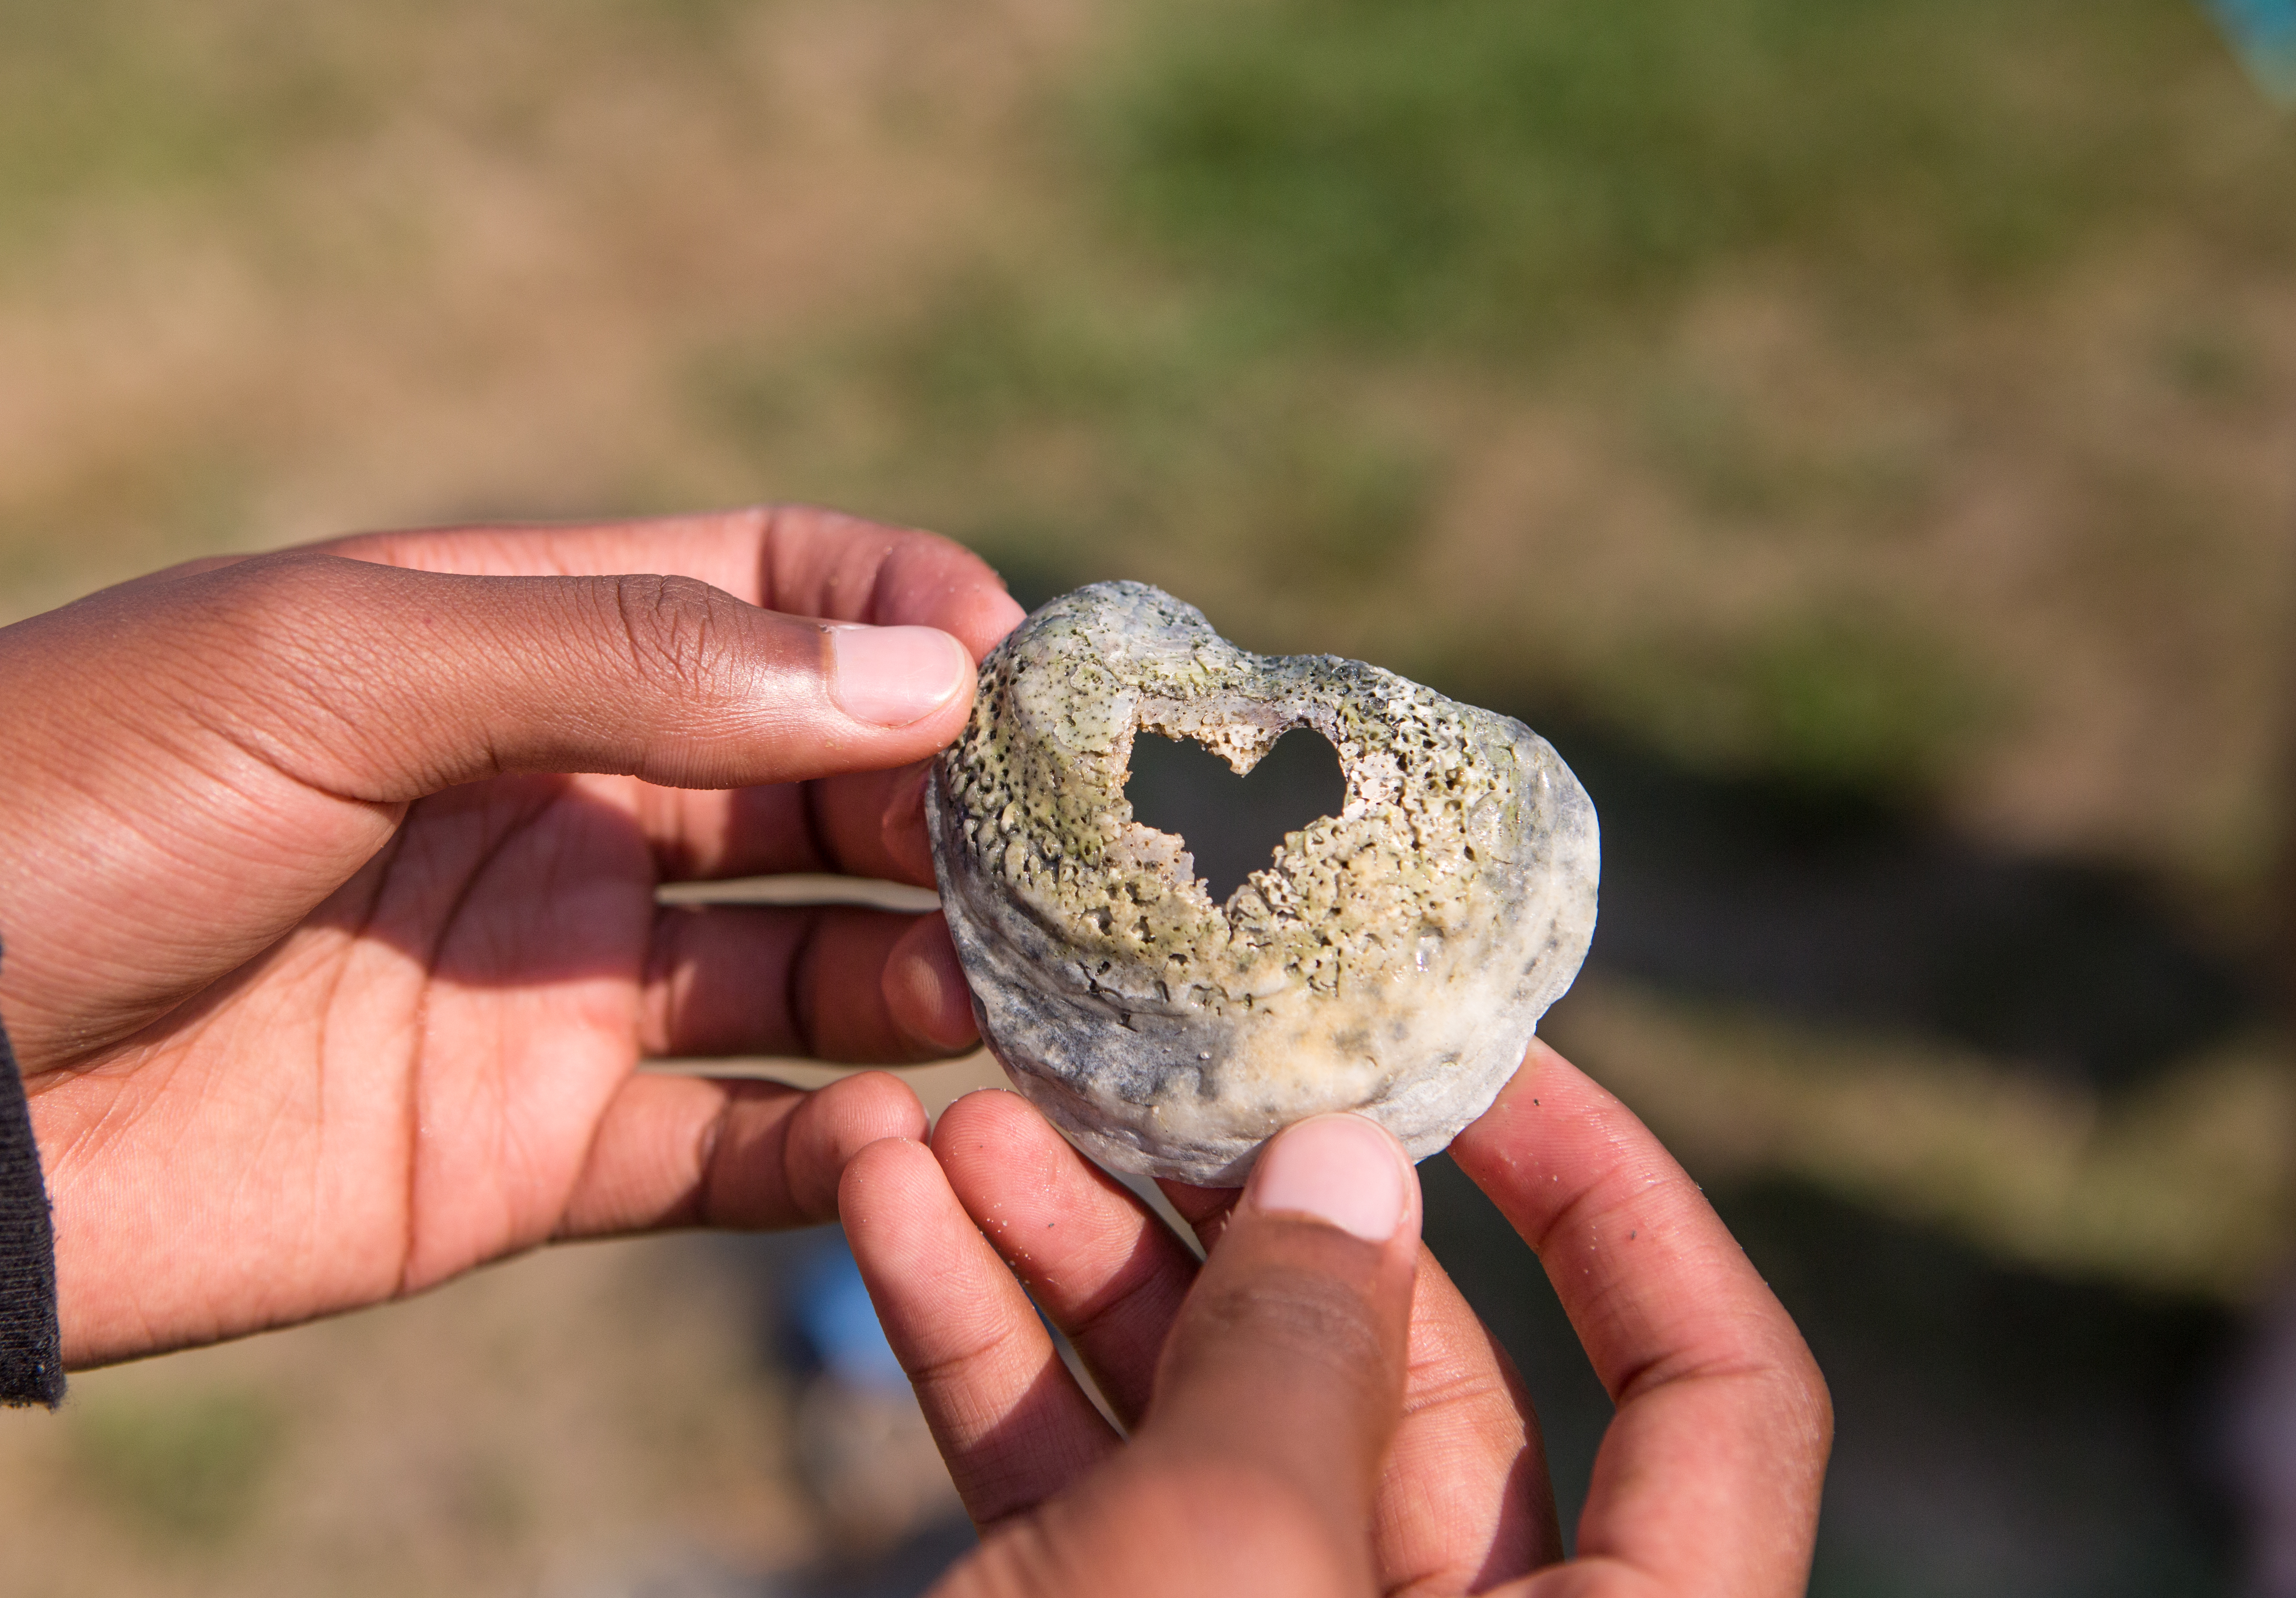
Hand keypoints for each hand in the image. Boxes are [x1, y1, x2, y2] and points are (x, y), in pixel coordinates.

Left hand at [0, 505, 1025, 1366]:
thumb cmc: (87, 801)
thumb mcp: (345, 663)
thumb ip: (632, 664)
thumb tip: (915, 684)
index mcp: (529, 648)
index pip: (783, 596)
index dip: (914, 623)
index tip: (1023, 679)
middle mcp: (573, 806)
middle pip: (832, 790)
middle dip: (960, 812)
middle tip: (1078, 860)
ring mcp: (562, 985)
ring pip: (815, 972)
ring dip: (937, 979)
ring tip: (1039, 999)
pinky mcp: (532, 1152)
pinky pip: (730, 1150)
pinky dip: (834, 1148)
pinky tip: (910, 1131)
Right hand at [841, 1042, 1831, 1595]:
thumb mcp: (1232, 1573)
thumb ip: (1304, 1356)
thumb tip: (1350, 1156)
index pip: (1717, 1398)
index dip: (1622, 1207)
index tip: (1477, 1060)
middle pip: (1402, 1376)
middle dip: (1243, 1204)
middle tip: (1129, 1062)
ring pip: (1209, 1415)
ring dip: (1071, 1252)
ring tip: (949, 1119)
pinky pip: (1082, 1485)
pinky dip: (990, 1350)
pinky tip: (888, 1209)